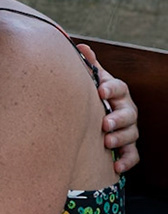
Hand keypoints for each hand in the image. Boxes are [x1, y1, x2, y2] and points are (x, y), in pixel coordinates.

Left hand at [79, 44, 140, 173]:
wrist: (93, 119)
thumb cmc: (90, 97)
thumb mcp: (89, 81)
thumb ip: (88, 66)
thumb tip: (81, 46)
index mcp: (116, 93)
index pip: (119, 87)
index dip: (111, 88)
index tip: (99, 90)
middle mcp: (126, 110)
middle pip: (129, 113)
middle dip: (118, 118)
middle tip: (104, 123)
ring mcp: (129, 129)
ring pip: (132, 134)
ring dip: (121, 138)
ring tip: (107, 142)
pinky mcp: (127, 147)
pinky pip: (132, 155)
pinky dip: (126, 161)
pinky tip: (116, 167)